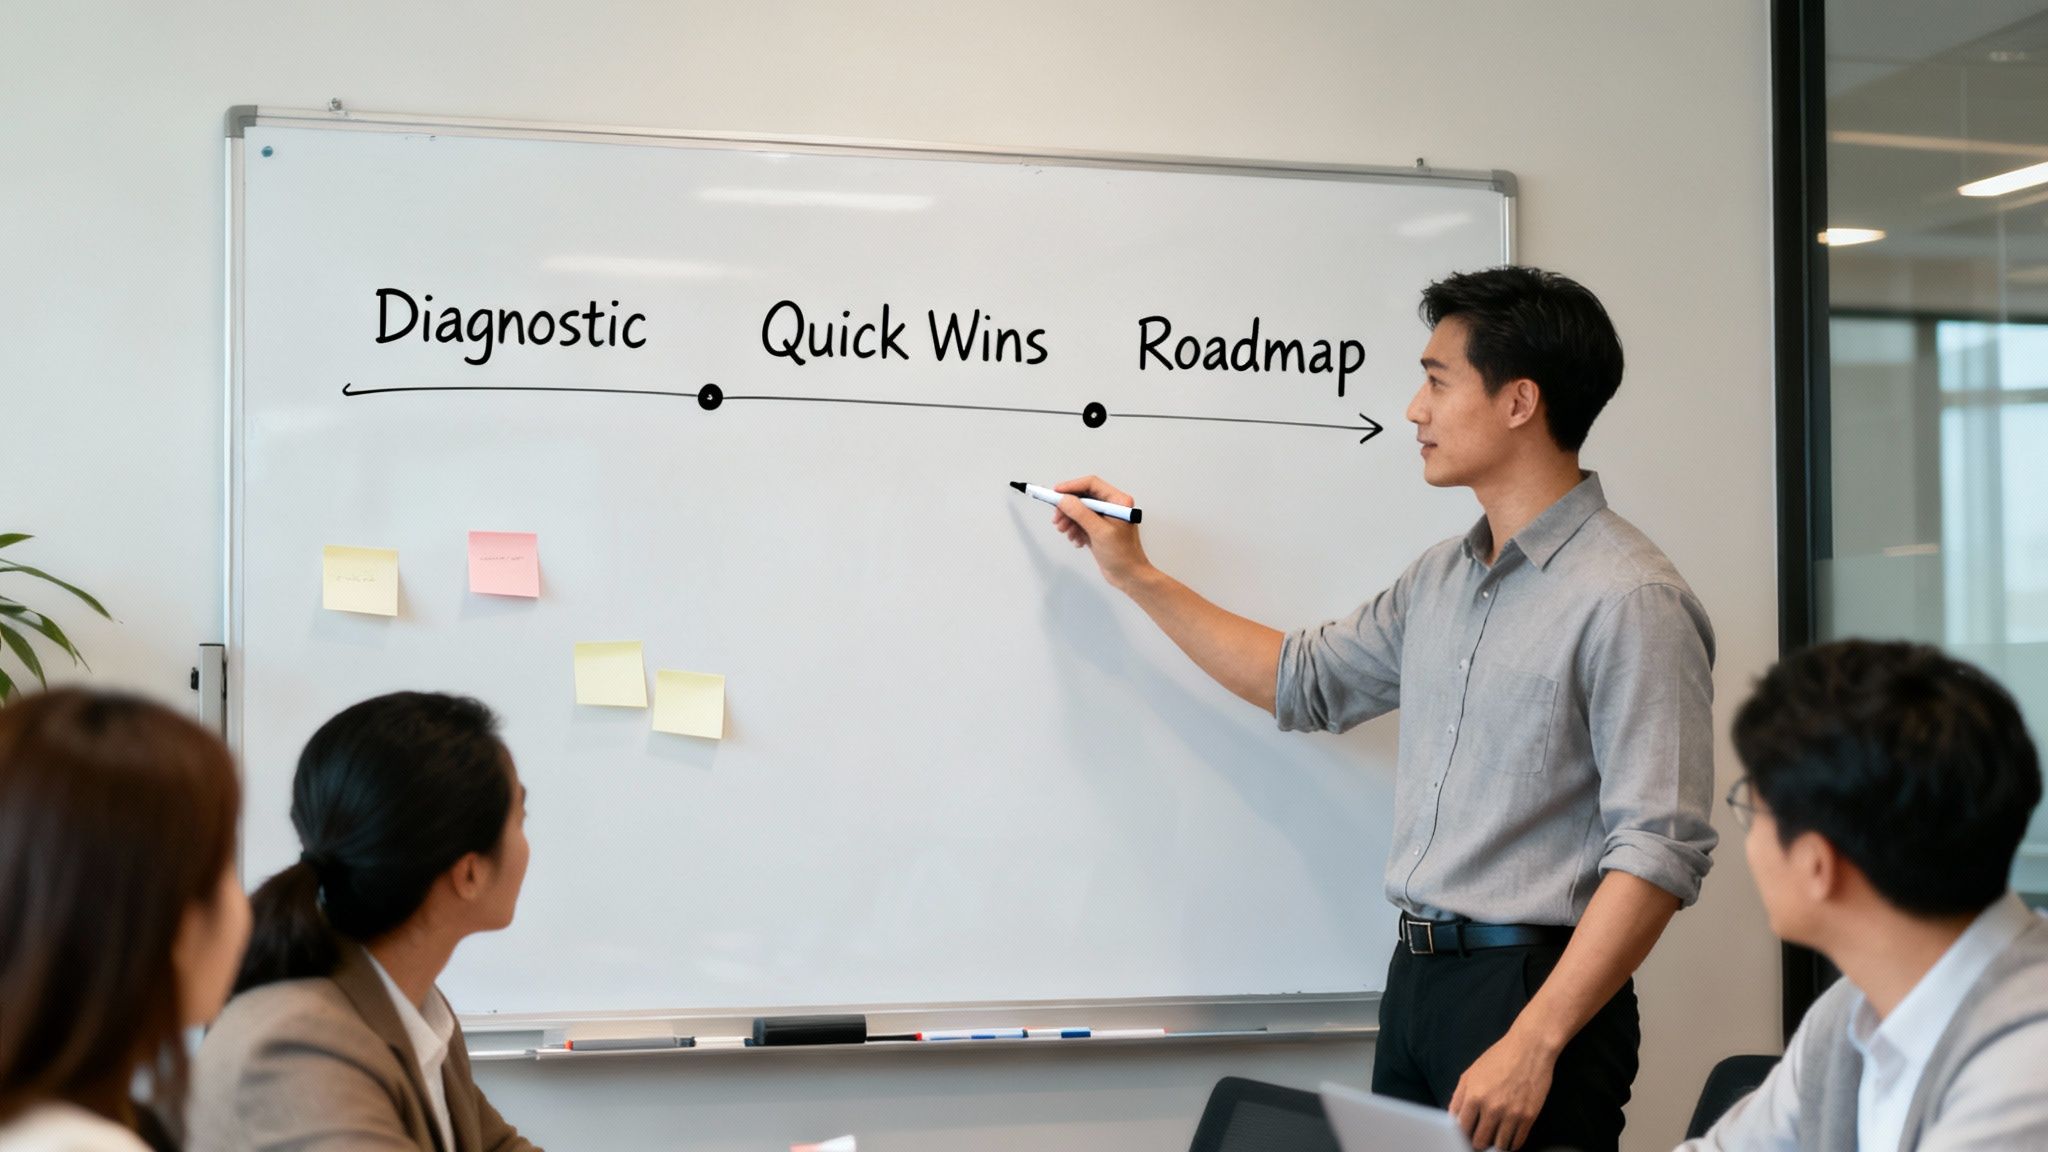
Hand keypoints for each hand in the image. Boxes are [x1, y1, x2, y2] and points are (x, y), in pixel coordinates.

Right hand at [1048, 475, 1149, 587]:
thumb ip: (1081, 514)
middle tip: (1057, 519)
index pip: (1091, 484)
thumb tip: (1064, 500)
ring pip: (1079, 511)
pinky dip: (1075, 530)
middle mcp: (1112, 506)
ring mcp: (1105, 517)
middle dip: (1068, 508)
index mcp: (1118, 501)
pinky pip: (1081, 523)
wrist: (1129, 576)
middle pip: (1083, 497)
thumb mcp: (1099, 532)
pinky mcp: (1098, 529)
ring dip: (1069, 520)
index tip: (1056, 494)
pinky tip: (1077, 541)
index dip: (1072, 487)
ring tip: (1065, 531)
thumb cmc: (1123, 555)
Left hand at [1449, 1028, 1557, 1149]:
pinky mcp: (1529, 1116)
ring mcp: (1512, 1114)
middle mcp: (1492, 1108)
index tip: (1464, 1135)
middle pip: (1479, 1141)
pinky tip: (1508, 1138)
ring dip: (1495, 1145)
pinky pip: (1517, 1142)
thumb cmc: (1498, 1058)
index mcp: (1474, 1096)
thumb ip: (1458, 1098)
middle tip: (1479, 1138)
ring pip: (1499, 1146)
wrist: (1530, 1048)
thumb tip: (1453, 1120)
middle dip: (1477, 1142)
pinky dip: (1511, 1144)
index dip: (1461, 1135)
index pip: (1462, 1129)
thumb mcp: (1470, 1073)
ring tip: (1494, 1138)